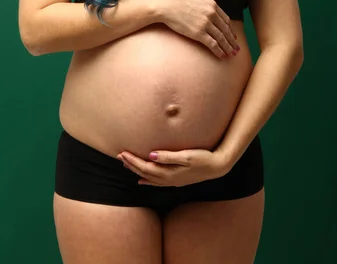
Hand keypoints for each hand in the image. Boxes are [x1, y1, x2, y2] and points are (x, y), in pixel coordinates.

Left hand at [116, 146, 232, 187]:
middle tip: (120, 156)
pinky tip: (142, 180)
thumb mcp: (186, 155)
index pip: (145, 167)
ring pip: (149, 178)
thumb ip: (168, 156)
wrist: (217, 167)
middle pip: (144, 173)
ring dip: (137, 171)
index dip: (133, 161)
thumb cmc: (203, 158)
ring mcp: (172, 181)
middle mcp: (168, 179)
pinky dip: (147, 180)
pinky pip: (156, 182)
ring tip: (126, 166)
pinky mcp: (176, 180)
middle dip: (131, 165)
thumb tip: (151, 155)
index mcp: (169, 172)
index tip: (122, 153)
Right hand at [155, 0, 239, 58]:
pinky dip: (218, 51)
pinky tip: (221, 55)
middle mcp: (212, 14)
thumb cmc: (177, 1)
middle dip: (232, 41)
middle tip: (236, 48)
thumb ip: (205, 6)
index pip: (226, 20)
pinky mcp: (199, 33)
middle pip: (226, 30)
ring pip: (221, 38)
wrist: (166, 4)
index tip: (233, 36)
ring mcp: (206, 24)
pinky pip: (212, 44)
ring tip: (231, 54)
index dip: (230, 29)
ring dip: (227, 47)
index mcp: (212, 5)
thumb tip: (208, 12)